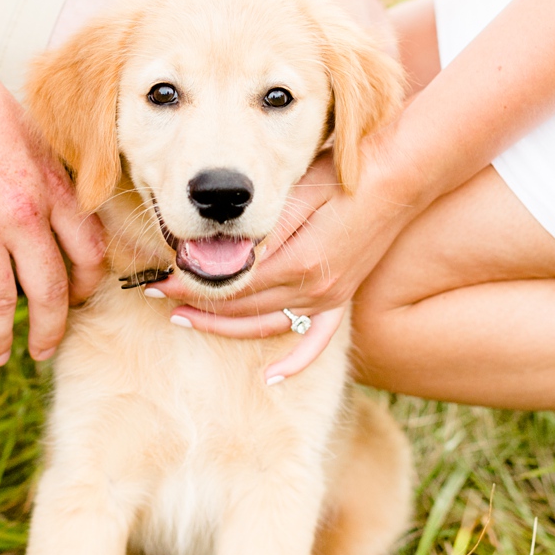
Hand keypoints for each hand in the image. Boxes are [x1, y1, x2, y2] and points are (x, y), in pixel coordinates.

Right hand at [0, 61, 104, 366]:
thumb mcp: (33, 133)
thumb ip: (53, 177)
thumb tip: (72, 213)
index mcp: (52, 190)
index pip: (89, 254)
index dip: (86, 285)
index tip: (77, 299)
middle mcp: (21, 216)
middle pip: (49, 292)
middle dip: (50, 331)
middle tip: (44, 351)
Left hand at [141, 146, 424, 376]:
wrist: (398, 180)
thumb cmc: (344, 176)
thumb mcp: (298, 192)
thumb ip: (262, 228)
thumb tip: (221, 252)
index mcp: (300, 261)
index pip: (231, 283)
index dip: (191, 283)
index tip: (158, 276)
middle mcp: (314, 288)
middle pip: (241, 307)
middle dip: (196, 302)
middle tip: (156, 295)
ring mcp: (329, 298)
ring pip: (264, 324)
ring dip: (223, 326)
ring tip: (185, 319)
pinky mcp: (341, 298)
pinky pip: (314, 342)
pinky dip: (293, 363)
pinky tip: (270, 378)